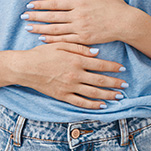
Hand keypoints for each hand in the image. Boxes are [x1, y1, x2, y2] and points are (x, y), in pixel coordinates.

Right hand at [13, 42, 127, 109]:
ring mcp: (69, 87)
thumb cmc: (42, 53)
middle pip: (100, 80)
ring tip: (118, 97)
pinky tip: (101, 106)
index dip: (113, 67)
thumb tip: (97, 53)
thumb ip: (80, 48)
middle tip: (125, 85)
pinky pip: (80, 102)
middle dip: (114, 83)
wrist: (25, 67)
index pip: (100, 64)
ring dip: (107, 95)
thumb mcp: (61, 45)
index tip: (122, 68)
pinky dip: (92, 105)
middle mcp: (75, 75)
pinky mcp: (63, 96)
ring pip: (93, 93)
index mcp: (76, 60)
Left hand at [22, 0, 134, 45]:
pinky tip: (43, 38)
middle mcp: (77, 16)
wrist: (126, 23)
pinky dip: (53, 39)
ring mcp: (80, 29)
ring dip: (40, 28)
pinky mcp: (84, 39)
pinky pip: (65, 40)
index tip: (30, 5)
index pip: (56, 4)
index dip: (41, 5)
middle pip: (52, 17)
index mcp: (80, 3)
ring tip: (28, 27)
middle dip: (36, 16)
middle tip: (23, 16)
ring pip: (56, 29)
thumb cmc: (114, 6)